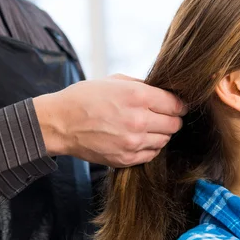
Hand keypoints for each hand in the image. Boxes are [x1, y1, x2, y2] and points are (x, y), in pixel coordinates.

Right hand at [33, 74, 186, 166]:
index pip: (176, 104)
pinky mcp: (126, 159)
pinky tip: (139, 138)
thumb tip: (165, 91)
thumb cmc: (86, 98)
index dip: (179, 104)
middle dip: (172, 119)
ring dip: (161, 133)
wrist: (60, 123)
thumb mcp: (116, 81)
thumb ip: (143, 86)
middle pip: (175, 124)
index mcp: (138, 96)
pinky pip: (151, 154)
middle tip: (163, 115)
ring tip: (148, 126)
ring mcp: (132, 142)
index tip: (177, 105)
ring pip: (165, 140)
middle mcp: (138, 120)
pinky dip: (150, 146)